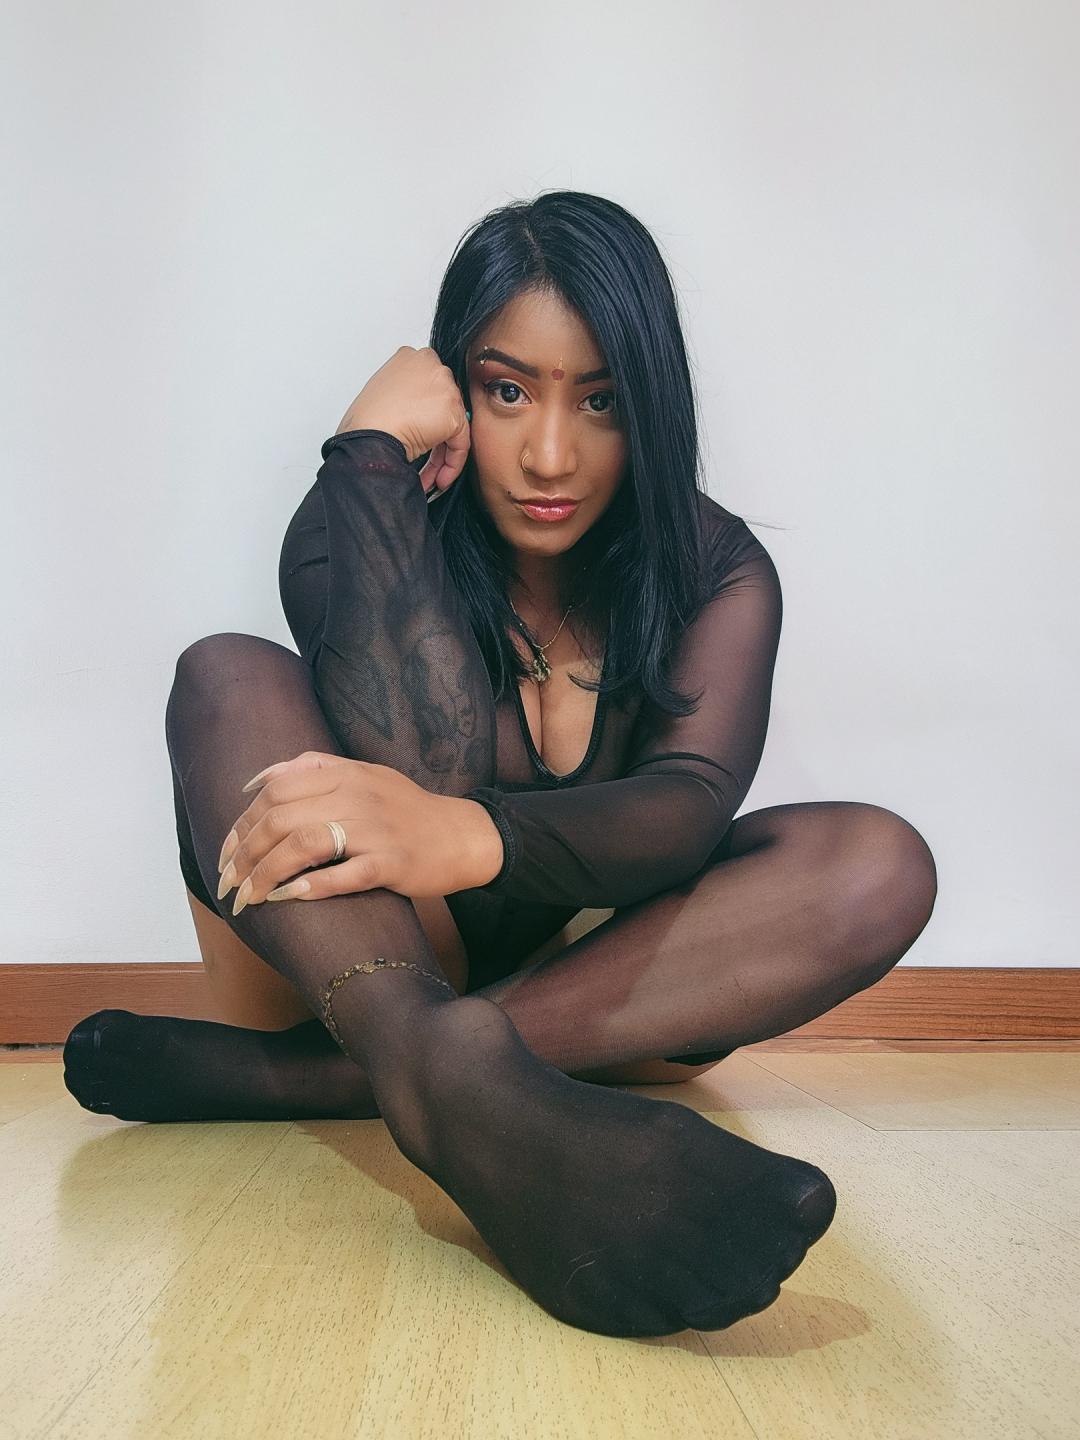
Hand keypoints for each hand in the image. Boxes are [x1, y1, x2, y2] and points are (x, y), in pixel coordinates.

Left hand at [215, 751, 500, 914]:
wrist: (463, 835)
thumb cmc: (405, 809)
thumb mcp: (364, 773)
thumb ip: (314, 768)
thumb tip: (258, 780)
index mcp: (345, 772)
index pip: (275, 791)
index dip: (241, 824)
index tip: (226, 854)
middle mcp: (357, 795)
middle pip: (281, 819)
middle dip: (244, 855)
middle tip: (229, 883)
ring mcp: (375, 829)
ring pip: (304, 845)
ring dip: (267, 874)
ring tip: (249, 898)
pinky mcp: (392, 863)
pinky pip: (344, 874)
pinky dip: (311, 887)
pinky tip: (289, 897)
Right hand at [333, 345, 470, 495]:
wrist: (367, 437)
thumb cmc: (365, 423)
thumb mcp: (382, 395)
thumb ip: (404, 396)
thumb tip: (416, 414)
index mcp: (409, 358)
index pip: (428, 387)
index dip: (423, 415)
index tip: (416, 431)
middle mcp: (430, 365)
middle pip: (443, 406)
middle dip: (435, 438)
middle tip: (424, 460)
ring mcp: (444, 387)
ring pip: (452, 426)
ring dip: (440, 457)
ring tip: (429, 476)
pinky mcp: (452, 413)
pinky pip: (460, 443)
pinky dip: (451, 464)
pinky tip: (438, 478)